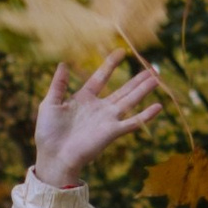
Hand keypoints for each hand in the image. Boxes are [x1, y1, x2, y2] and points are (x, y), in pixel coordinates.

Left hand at [33, 48, 162, 188]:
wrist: (54, 156)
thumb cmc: (48, 132)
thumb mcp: (50, 103)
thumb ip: (58, 84)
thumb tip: (63, 64)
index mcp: (84, 99)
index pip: (101, 78)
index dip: (110, 64)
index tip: (121, 51)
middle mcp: (99, 108)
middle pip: (123, 89)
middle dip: (137, 79)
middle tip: (152, 68)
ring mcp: (107, 119)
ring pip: (130, 101)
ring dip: (144, 90)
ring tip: (157, 78)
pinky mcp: (112, 132)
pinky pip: (133, 122)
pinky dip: (146, 115)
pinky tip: (159, 106)